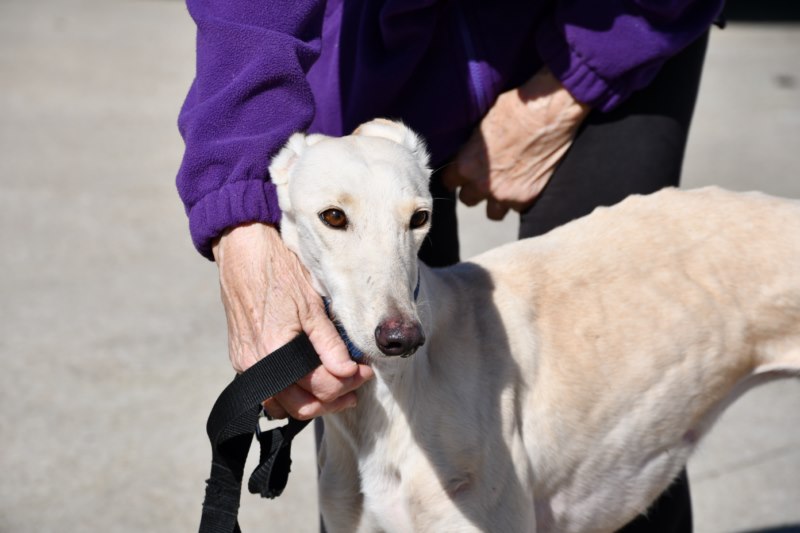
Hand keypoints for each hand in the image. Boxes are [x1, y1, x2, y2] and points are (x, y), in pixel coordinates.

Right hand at [212, 222, 373, 418]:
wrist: (243, 252)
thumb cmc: (278, 272)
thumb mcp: (310, 304)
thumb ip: (328, 343)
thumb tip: (347, 371)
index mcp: (274, 351)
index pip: (318, 386)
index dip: (348, 383)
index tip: (365, 371)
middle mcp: (255, 364)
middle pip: (300, 405)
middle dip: (333, 399)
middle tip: (355, 385)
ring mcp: (245, 364)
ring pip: (281, 405)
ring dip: (310, 402)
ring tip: (336, 388)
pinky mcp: (241, 359)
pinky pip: (267, 392)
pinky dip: (290, 394)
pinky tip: (309, 382)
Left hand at [442, 67, 589, 219]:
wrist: (548, 114)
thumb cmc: (514, 109)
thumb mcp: (481, 125)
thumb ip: (469, 148)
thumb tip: (464, 153)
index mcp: (465, 165)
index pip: (448, 182)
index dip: (456, 177)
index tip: (462, 174)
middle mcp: (482, 184)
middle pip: (468, 199)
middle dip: (475, 190)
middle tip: (486, 178)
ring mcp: (505, 194)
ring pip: (492, 212)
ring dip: (496, 201)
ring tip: (505, 185)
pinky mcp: (526, 198)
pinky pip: (517, 208)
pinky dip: (519, 198)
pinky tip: (525, 182)